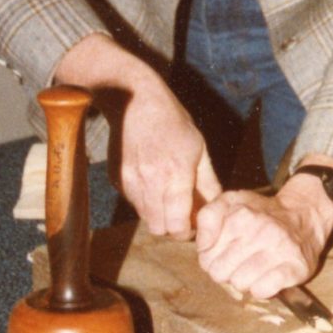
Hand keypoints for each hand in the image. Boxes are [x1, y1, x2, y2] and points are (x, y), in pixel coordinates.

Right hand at [54, 34, 219, 238]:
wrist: (133, 100)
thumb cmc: (173, 121)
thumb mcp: (199, 147)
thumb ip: (208, 183)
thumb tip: (217, 208)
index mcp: (175, 173)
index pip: (176, 225)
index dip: (185, 232)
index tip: (192, 225)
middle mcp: (149, 181)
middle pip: (159, 228)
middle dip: (172, 227)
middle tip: (182, 214)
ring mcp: (129, 180)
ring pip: (144, 217)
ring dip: (158, 214)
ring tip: (167, 194)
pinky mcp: (116, 178)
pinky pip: (133, 202)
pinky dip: (144, 200)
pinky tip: (151, 180)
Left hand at [196, 173, 332, 299]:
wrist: (304, 216)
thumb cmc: (260, 214)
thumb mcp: (230, 202)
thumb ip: (208, 217)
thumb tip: (204, 247)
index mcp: (240, 213)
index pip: (205, 256)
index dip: (211, 257)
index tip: (224, 251)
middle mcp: (261, 229)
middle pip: (220, 273)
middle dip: (227, 271)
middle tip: (240, 261)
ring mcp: (280, 248)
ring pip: (240, 283)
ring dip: (244, 280)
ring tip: (254, 268)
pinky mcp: (295, 267)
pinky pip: (262, 291)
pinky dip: (261, 289)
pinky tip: (267, 277)